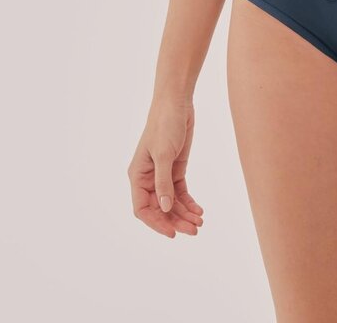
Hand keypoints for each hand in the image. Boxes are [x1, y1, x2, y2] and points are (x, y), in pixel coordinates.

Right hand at [128, 98, 204, 236]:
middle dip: (175, 220)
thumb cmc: (164, 125)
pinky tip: (199, 210)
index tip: (172, 232)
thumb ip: (163, 182)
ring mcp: (162, 174)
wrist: (176, 104)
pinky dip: (188, 202)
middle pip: (159, 208)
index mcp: (137, 176)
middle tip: (194, 230)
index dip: (156, 223)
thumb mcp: (164, 154)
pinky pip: (180, 192)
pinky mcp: (175, 169)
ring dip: (184, 214)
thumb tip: (163, 208)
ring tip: (199, 222)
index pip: (142, 208)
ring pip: (171, 202)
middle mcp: (148, 178)